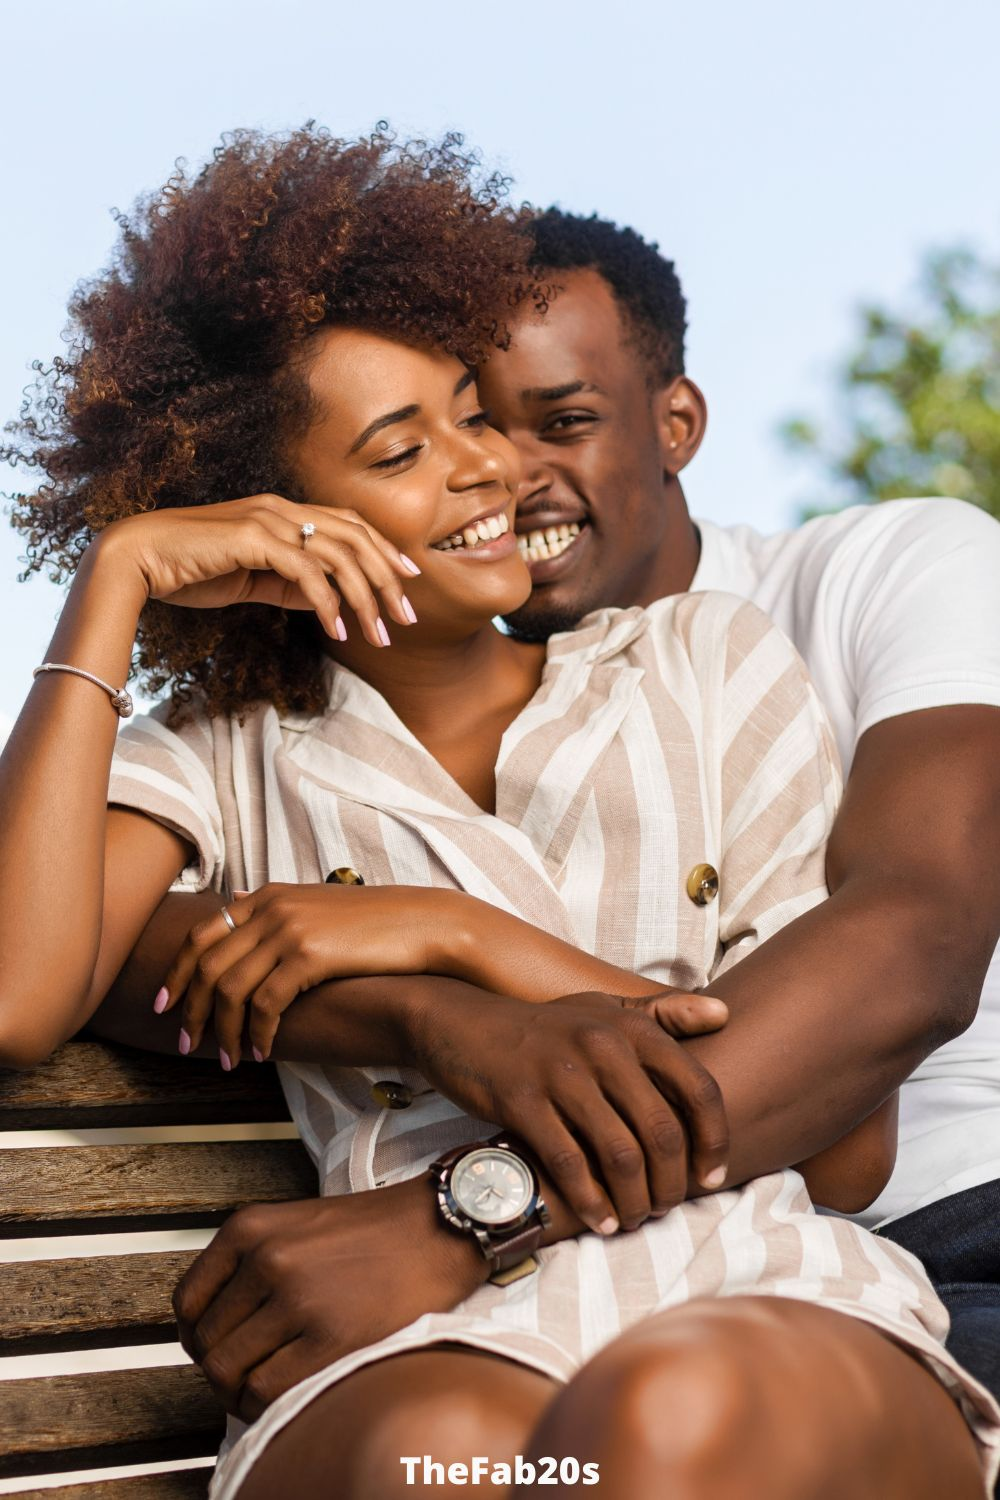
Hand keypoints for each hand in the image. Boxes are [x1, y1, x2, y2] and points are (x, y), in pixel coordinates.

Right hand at [98, 492, 420, 647]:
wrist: (139, 561)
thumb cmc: (190, 571)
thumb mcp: (252, 580)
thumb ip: (289, 585)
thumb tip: (329, 601)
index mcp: (283, 512)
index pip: (349, 525)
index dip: (383, 550)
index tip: (408, 581)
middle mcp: (281, 508)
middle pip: (355, 537)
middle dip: (387, 579)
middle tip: (407, 617)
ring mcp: (268, 520)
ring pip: (339, 555)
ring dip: (365, 598)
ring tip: (379, 634)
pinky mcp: (253, 539)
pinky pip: (307, 572)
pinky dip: (329, 603)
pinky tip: (339, 631)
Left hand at [158, 882, 463, 1062]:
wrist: (423, 922)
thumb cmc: (373, 920)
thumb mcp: (314, 900)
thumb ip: (273, 904)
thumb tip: (233, 899)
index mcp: (267, 895)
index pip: (201, 935)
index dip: (178, 974)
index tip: (166, 1005)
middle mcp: (270, 908)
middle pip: (208, 965)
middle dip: (191, 1010)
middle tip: (187, 1043)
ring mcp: (288, 930)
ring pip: (232, 989)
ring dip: (225, 1032)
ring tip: (228, 1060)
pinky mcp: (309, 955)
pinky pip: (266, 1004)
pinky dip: (258, 1033)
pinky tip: (263, 1052)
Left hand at [173, 1177, 484, 1421]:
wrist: (439, 1228)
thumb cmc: (376, 1229)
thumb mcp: (297, 1223)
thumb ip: (251, 1262)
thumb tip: (213, 1325)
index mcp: (251, 1227)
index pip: (186, 1301)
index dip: (195, 1335)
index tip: (213, 1345)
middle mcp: (267, 1258)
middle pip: (206, 1343)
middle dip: (221, 1367)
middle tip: (247, 1371)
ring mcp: (298, 1298)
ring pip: (229, 1372)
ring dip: (241, 1390)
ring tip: (266, 1385)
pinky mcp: (330, 1337)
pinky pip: (268, 1391)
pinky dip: (268, 1403)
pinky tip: (288, 1392)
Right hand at [407, 987, 728, 1234]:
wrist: (463, 1023)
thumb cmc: (546, 1027)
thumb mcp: (604, 1009)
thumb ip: (664, 1013)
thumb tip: (725, 1012)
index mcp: (631, 1027)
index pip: (698, 1088)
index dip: (714, 1140)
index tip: (712, 1175)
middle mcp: (602, 1045)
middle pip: (662, 1131)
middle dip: (672, 1182)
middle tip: (667, 1206)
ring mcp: (561, 1074)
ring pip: (620, 1154)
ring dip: (635, 1199)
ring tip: (635, 1218)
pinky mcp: (522, 1100)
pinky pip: (569, 1164)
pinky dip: (591, 1202)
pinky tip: (600, 1221)